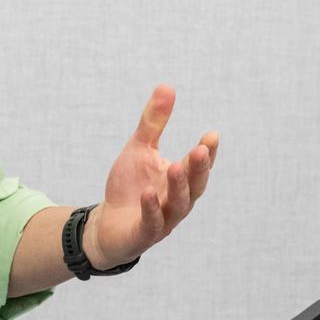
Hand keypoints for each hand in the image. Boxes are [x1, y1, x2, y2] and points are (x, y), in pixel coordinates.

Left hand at [86, 85, 217, 269]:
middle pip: (194, 186)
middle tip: (201, 150)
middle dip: (198, 169)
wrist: (108, 224)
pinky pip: (151, 223)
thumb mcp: (139, 149)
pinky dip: (151, 209)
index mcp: (180, 181)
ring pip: (177, 205)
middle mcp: (177, 201)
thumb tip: (167, 86)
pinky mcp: (143, 234)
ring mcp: (163, 220)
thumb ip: (153, 123)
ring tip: (176, 166)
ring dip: (178, 187)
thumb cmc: (130, 186)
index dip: (207, 153)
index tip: (212, 135)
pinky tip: (147, 193)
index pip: (198, 167)